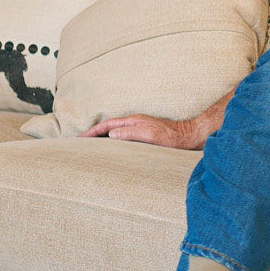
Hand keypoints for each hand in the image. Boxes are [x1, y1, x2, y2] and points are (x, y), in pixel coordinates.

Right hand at [80, 114, 202, 148]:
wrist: (190, 136)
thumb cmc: (172, 137)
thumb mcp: (150, 135)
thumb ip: (130, 133)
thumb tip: (111, 134)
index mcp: (133, 121)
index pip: (107, 125)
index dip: (92, 132)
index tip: (79, 139)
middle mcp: (135, 123)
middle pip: (109, 127)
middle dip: (93, 134)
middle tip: (80, 143)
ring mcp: (140, 129)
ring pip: (116, 132)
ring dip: (103, 138)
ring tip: (92, 147)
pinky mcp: (146, 136)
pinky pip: (124, 138)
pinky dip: (114, 143)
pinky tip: (114, 150)